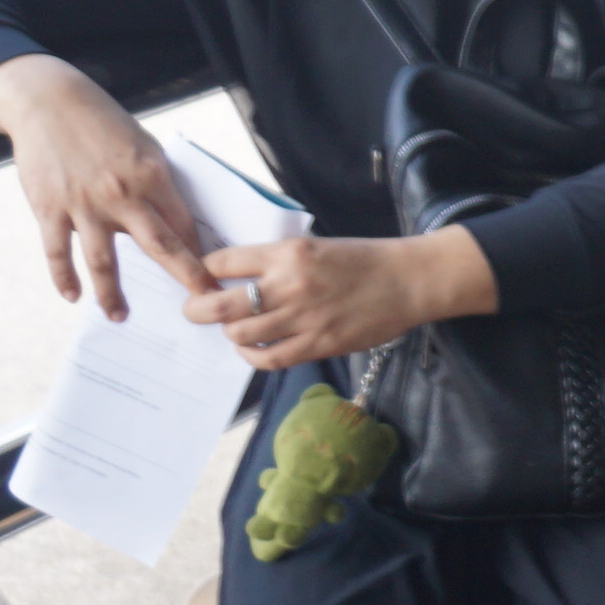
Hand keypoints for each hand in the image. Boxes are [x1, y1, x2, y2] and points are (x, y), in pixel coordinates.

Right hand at [0, 53, 211, 320]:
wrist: (48, 101)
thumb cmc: (102, 123)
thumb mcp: (144, 145)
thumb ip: (157, 181)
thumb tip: (176, 216)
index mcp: (152, 175)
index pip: (184, 224)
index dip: (198, 253)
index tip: (211, 275)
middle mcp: (121, 193)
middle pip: (159, 246)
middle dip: (184, 278)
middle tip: (200, 306)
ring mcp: (84, 203)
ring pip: (104, 260)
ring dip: (112, 294)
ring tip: (120, 316)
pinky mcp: (50, 207)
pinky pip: (58, 252)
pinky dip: (65, 277)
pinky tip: (73, 296)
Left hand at [187, 230, 491, 370]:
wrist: (408, 281)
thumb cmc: (364, 260)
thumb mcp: (315, 246)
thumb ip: (277, 261)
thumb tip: (238, 279)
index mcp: (287, 253)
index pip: (221, 263)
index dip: (205, 272)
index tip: (205, 279)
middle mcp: (288, 285)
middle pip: (217, 306)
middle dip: (197, 309)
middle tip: (196, 310)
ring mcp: (302, 318)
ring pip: (238, 334)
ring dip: (230, 332)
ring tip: (238, 328)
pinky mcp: (317, 344)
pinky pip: (267, 358)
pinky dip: (251, 355)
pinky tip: (253, 349)